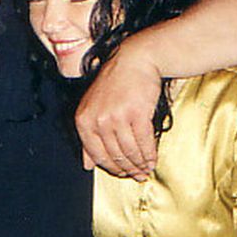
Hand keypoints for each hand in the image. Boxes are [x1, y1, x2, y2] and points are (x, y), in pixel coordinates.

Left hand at [75, 40, 162, 179]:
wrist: (133, 60)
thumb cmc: (115, 84)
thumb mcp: (93, 107)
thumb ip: (89, 136)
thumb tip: (86, 165)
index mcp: (83, 119)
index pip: (96, 154)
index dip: (111, 168)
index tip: (122, 174)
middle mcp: (97, 119)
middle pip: (114, 155)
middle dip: (128, 169)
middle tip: (138, 175)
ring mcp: (116, 116)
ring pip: (130, 151)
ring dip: (140, 164)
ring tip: (146, 168)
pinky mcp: (136, 114)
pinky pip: (144, 143)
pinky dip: (149, 155)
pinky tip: (152, 160)